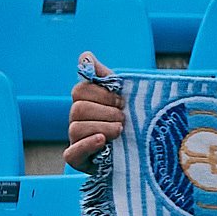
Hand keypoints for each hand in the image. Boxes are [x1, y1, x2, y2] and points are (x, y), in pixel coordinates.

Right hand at [66, 53, 123, 172]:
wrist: (145, 153)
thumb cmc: (132, 121)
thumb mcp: (124, 96)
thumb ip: (106, 76)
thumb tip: (86, 55)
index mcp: (86, 103)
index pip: (80, 90)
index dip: (102, 94)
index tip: (122, 101)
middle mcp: (77, 121)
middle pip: (78, 109)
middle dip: (106, 111)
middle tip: (124, 117)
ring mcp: (76, 140)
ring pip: (76, 128)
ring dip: (103, 127)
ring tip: (121, 131)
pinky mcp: (79, 160)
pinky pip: (71, 153)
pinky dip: (86, 144)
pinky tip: (101, 140)